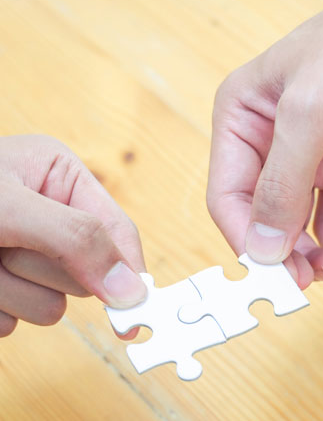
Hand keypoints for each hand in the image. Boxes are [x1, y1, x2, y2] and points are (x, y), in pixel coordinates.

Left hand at [0, 135, 146, 336]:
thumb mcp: (10, 206)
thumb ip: (76, 238)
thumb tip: (130, 286)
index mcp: (62, 178)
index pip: (116, 228)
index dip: (128, 266)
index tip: (135, 307)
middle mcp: (52, 215)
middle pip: (85, 271)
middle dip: (43, 269)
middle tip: (7, 249)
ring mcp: (31, 253)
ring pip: (54, 303)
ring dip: (14, 291)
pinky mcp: (9, 286)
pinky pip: (22, 318)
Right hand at [207, 0, 322, 288]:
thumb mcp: (310, 108)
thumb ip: (280, 180)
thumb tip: (261, 246)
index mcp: (240, 119)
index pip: (226, 193)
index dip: (244, 236)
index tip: (268, 271)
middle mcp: (266, 141)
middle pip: (260, 214)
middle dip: (280, 251)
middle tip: (301, 283)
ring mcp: (304, 157)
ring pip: (294, 222)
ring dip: (310, 254)